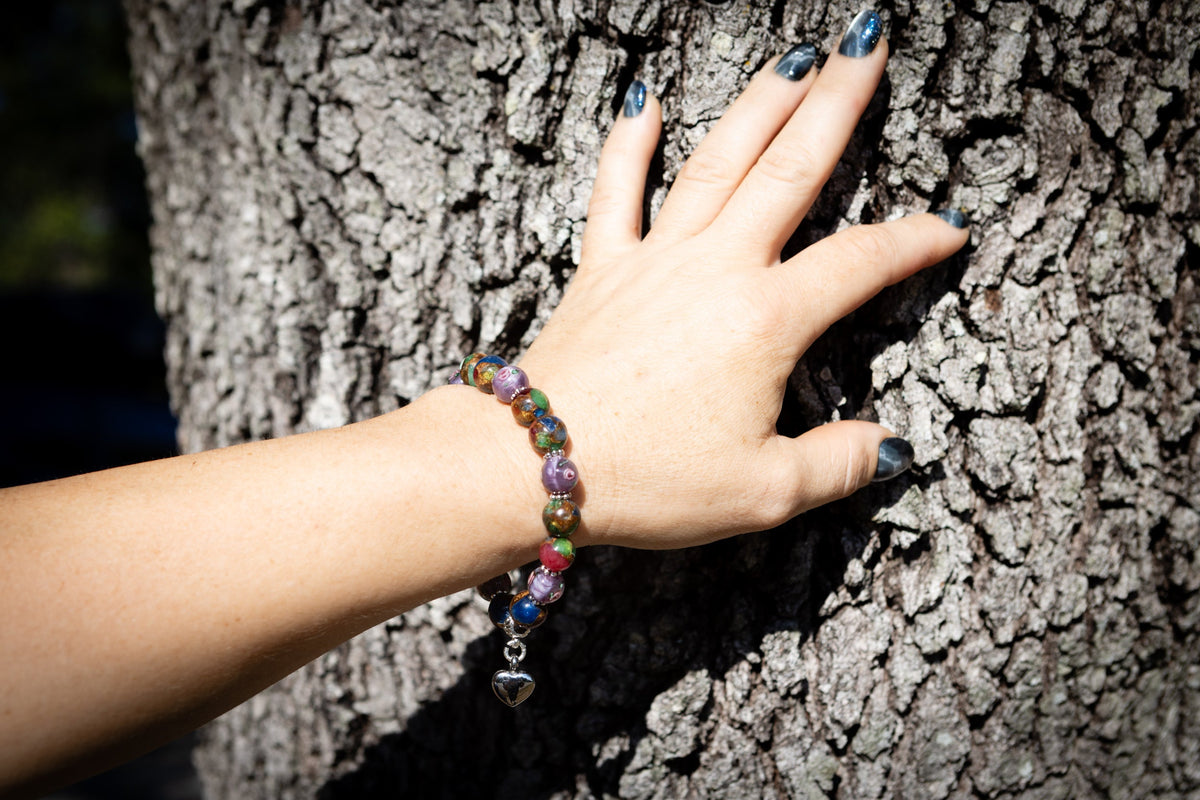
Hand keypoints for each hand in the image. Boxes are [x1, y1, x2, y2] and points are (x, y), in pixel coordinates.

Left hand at [520, 12, 967, 549]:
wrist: (535, 463)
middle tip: (867, 43)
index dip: (915, 241)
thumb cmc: (647, 479)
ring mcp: (656, 259)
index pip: (860, 262)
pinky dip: (629, 143)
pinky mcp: (603, 267)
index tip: (951, 228)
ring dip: (760, 102)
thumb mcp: (762, 492)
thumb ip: (837, 465)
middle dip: (837, 100)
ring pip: (718, 161)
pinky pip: (617, 190)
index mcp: (766, 320)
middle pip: (791, 169)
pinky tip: (642, 100)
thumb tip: (889, 449)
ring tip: (795, 54)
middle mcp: (716, 269)